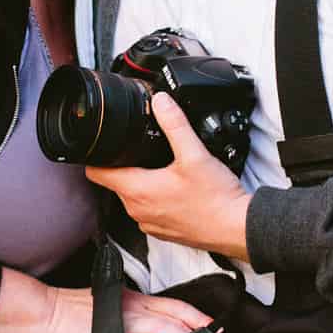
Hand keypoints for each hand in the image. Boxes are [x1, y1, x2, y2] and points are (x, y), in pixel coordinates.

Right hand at [0, 271, 215, 332]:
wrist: (49, 312)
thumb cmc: (76, 311)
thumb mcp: (114, 308)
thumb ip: (138, 317)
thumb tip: (158, 329)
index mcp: (136, 300)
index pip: (176, 306)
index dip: (199, 318)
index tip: (214, 330)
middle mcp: (134, 308)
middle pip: (177, 318)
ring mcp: (122, 324)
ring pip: (161, 330)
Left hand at [87, 93, 251, 259]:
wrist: (236, 228)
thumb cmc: (216, 198)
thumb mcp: (194, 154)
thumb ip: (175, 124)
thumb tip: (161, 102)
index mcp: (137, 191)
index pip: (96, 173)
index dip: (96, 155)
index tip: (103, 144)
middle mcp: (137, 210)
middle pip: (115, 182)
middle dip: (122, 165)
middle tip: (138, 149)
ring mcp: (149, 223)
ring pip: (132, 196)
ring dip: (140, 182)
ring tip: (159, 167)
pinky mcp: (163, 231)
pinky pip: (148, 210)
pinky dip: (155, 197)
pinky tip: (174, 188)